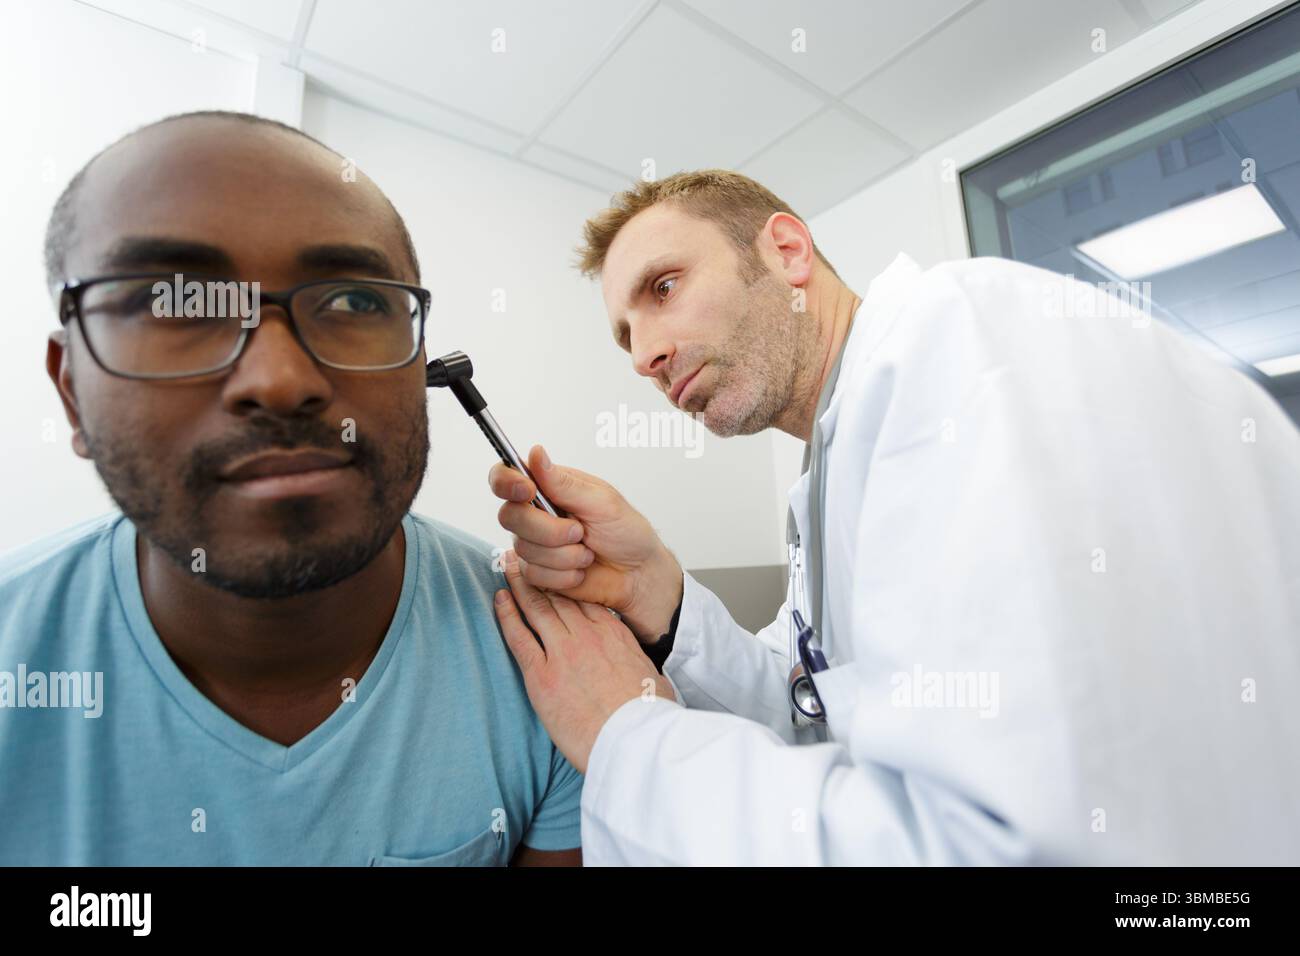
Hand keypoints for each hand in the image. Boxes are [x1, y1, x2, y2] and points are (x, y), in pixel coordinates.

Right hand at [489, 445, 682, 640]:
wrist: (637, 574)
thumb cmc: (626, 532)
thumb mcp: (601, 502)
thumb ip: (564, 483)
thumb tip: (536, 453)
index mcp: (548, 487)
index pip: (506, 477)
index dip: (507, 483)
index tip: (527, 491)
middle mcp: (535, 513)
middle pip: (510, 516)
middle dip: (548, 530)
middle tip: (580, 532)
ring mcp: (534, 542)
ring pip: (524, 548)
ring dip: (563, 555)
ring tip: (587, 552)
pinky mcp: (537, 571)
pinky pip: (534, 573)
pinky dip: (563, 574)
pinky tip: (580, 569)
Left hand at [494, 550, 677, 773]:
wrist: (635, 738)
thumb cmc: (648, 716)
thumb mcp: (654, 680)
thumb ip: (640, 667)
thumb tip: (645, 674)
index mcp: (614, 634)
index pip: (585, 597)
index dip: (568, 580)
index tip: (557, 568)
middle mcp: (587, 636)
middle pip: (558, 594)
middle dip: (540, 573)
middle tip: (525, 555)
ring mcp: (563, 652)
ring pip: (536, 607)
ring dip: (519, 583)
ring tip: (508, 565)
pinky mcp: (542, 675)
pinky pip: (519, 637)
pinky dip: (506, 615)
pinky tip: (498, 599)